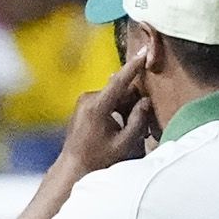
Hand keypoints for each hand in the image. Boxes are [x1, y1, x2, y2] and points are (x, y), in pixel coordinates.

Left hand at [59, 45, 154, 178]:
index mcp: (97, 106)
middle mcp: (88, 99)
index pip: (119, 81)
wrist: (73, 167)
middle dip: (134, 102)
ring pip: (114, 97)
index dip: (133, 66)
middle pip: (120, 91)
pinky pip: (106, 102)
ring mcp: (83, 102)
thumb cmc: (99, 158)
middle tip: (143, 125)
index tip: (144, 51)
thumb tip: (145, 101)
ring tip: (131, 131)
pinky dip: (117, 111)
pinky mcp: (83, 106)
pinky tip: (121, 128)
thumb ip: (138, 120)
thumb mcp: (124, 142)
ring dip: (126, 108)